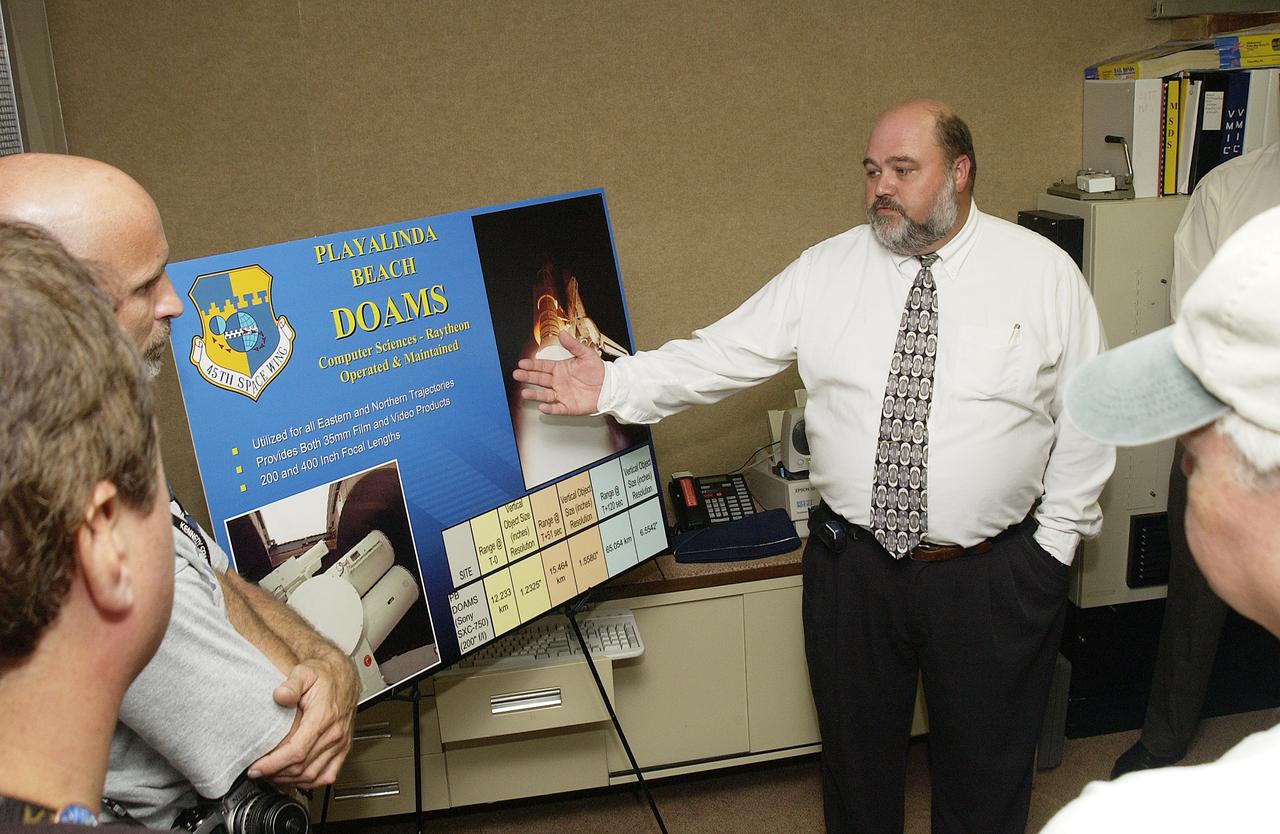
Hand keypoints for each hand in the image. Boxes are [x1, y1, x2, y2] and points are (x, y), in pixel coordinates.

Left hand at [247, 654, 357, 787]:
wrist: (343, 675)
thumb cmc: (324, 675)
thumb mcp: (305, 672)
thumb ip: (292, 684)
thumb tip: (280, 695)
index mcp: (324, 717)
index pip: (296, 751)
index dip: (273, 764)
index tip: (256, 768)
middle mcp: (334, 733)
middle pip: (302, 767)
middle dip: (275, 773)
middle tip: (257, 771)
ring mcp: (339, 743)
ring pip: (312, 775)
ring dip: (289, 779)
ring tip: (271, 775)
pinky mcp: (343, 748)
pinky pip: (327, 775)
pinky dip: (310, 782)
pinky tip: (295, 778)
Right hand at [512, 329, 604, 415]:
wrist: (609, 386)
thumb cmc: (598, 371)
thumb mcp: (586, 354)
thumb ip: (573, 345)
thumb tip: (562, 334)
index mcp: (560, 368)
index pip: (543, 366)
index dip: (532, 365)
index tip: (522, 363)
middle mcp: (558, 382)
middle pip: (540, 379)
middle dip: (528, 377)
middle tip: (517, 375)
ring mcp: (562, 394)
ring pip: (545, 395)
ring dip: (534, 394)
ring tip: (525, 392)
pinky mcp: (568, 407)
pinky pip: (557, 408)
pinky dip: (550, 409)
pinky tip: (543, 407)